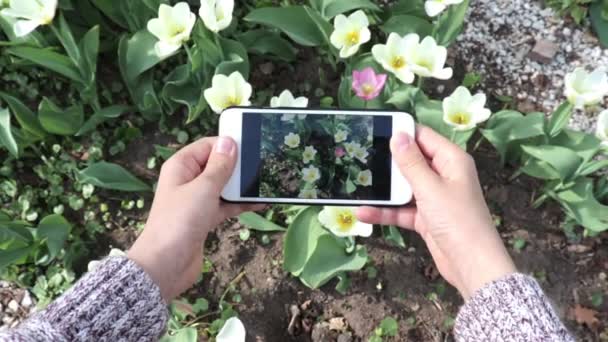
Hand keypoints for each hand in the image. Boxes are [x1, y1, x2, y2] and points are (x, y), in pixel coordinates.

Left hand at [128, 137, 261, 301]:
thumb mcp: (203, 189)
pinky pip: (226, 205)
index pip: (208, 146)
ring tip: (266, 183)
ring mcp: (197, 200)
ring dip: (242, 186)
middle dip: (239, 167)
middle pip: (217, 165)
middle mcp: (188, 180)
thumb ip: (219, 166)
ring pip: (224, 186)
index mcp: (182, 166)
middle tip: (264, 165)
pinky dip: (241, 204)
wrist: (166, 265)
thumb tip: (229, 142)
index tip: (252, 146)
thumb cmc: (180, 221)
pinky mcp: (204, 218)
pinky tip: (260, 203)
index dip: (228, 145)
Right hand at [357, 126, 515, 299]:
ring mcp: (434, 197)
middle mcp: (443, 175)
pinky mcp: (426, 218)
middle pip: (411, 161)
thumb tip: (398, 135)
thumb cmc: (457, 220)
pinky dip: (386, 211)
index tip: (375, 130)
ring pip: (404, 187)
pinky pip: (402, 209)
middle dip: (387, 162)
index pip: (423, 137)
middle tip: (359, 158)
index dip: (401, 133)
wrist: (471, 265)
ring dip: (384, 189)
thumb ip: (411, 162)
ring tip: (357, 186)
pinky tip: (364, 212)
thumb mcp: (430, 188)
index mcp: (451, 160)